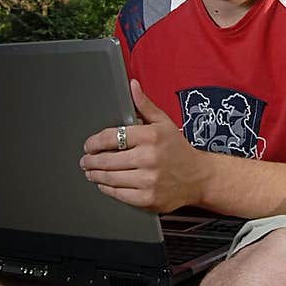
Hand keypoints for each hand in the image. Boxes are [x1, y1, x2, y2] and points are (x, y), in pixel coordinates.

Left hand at [80, 80, 205, 212]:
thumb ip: (144, 105)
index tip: (88, 145)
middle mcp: (149, 157)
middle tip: (85, 160)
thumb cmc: (179, 150)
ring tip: (91, 172)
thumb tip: (132, 86)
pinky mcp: (147, 199)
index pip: (111, 137)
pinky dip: (106, 189)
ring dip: (95, 175)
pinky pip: (118, 194)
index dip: (93, 142)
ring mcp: (148, 180)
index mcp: (151, 136)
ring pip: (109, 178)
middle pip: (106, 159)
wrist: (199, 178)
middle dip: (90, 160)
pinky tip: (104, 184)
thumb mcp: (164, 123)